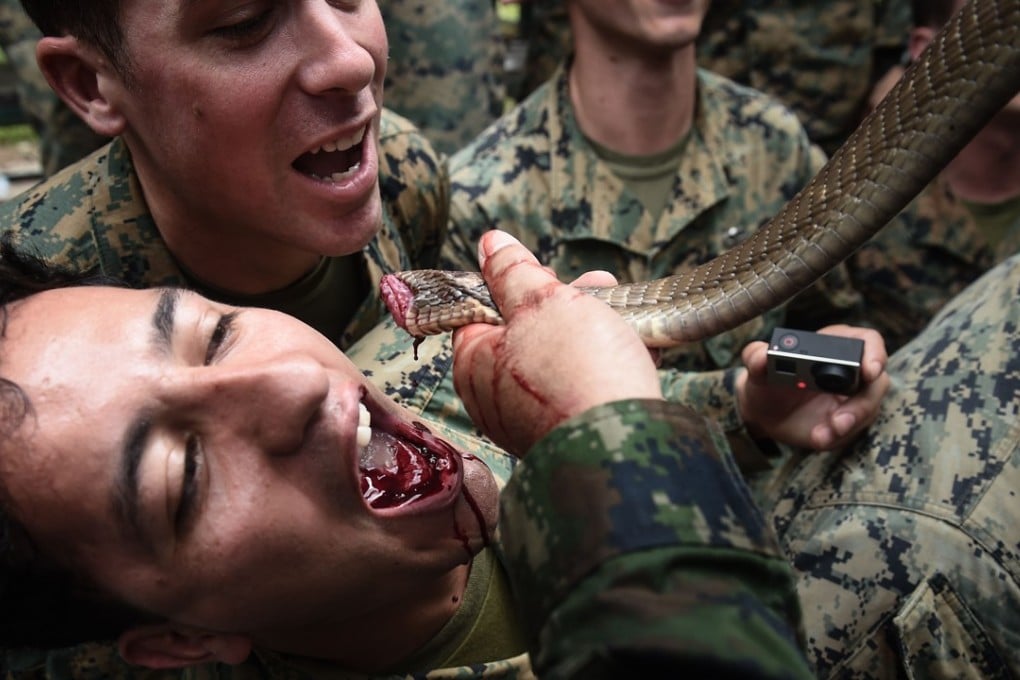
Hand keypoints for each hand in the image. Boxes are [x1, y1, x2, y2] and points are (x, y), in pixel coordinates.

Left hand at [452, 230, 662, 456]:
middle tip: (596, 287)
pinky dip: (603, 364)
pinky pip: (581, 388)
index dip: (515, 284)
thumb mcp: (543, 301)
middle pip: (524, 332)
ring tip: (622, 312)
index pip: (481, 310)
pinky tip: (633, 346)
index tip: (546, 273)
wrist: (623, 446)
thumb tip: (491, 243)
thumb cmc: (576, 371)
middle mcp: (495, 398)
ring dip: (590, 328)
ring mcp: (531, 420)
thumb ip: (514, 270)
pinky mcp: (569, 434)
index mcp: (474, 363)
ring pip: (558, 358)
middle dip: (564, 302)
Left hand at [736, 325, 888, 450]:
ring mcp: (854, 397)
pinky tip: (818, 438)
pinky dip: (837, 437)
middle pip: (876, 381)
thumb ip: (756, 357)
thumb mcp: (757, 369)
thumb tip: (761, 355)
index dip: (874, 353)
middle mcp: (852, 369)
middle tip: (838, 422)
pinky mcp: (850, 420)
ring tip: (823, 434)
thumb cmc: (766, 381)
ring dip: (848, 425)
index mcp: (835, 344)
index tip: (869, 371)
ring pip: (868, 410)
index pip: (868, 341)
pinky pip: (853, 431)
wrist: (764, 412)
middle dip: (861, 404)